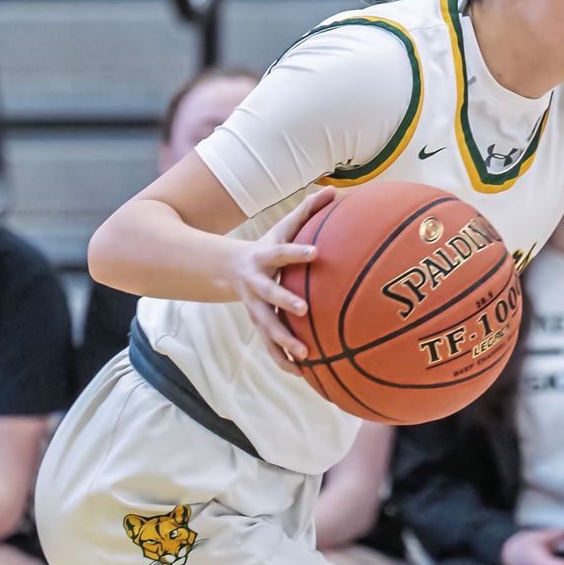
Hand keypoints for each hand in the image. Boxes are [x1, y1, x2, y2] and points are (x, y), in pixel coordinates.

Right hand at [231, 187, 335, 373]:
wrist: (230, 270)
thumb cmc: (267, 246)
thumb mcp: (283, 226)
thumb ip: (308, 210)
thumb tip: (334, 190)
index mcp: (264, 258)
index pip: (282, 253)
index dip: (297, 252)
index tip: (316, 253)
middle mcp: (256, 285)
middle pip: (269, 295)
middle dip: (284, 303)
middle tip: (304, 311)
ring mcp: (254, 308)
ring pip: (267, 328)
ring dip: (284, 342)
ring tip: (306, 355)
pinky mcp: (258, 325)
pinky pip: (270, 346)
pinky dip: (283, 360)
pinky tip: (303, 374)